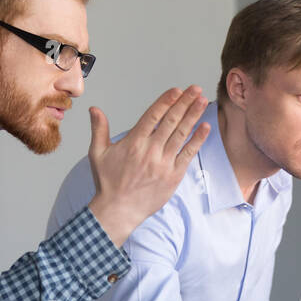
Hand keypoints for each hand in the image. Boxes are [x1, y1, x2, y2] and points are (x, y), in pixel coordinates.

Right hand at [86, 86, 210, 244]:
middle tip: (196, 89)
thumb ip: (99, 129)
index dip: (167, 101)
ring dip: (193, 116)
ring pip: (181, 134)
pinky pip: (188, 154)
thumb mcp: (97, 154)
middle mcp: (150, 150)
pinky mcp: (173, 176)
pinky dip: (198, 140)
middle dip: (185, 103)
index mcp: (134, 142)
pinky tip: (205, 127)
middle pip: (171, 121)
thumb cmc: (107, 183)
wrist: (119, 210)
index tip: (177, 90)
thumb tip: (94, 109)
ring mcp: (164, 163)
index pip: (153, 115)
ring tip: (203, 101)